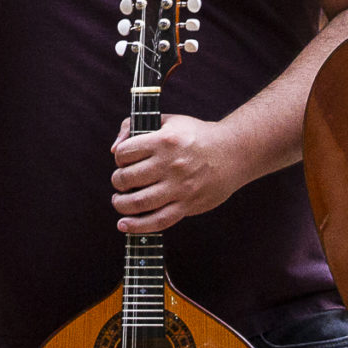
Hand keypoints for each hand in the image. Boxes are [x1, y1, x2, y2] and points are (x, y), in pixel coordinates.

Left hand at [111, 114, 242, 234]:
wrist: (233, 153)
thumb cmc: (196, 135)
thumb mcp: (168, 121)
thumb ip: (134, 126)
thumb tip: (114, 150)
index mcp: (164, 141)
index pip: (125, 153)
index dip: (120, 158)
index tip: (124, 161)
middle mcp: (170, 165)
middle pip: (127, 179)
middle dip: (118, 181)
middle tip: (122, 182)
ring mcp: (179, 187)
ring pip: (138, 203)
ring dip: (121, 204)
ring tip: (120, 201)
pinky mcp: (187, 205)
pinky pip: (158, 221)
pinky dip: (137, 226)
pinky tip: (124, 225)